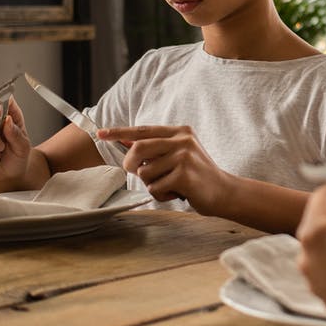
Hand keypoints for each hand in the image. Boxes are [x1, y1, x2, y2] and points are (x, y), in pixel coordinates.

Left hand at [96, 125, 231, 209]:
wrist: (224, 192)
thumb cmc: (198, 175)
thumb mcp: (180, 155)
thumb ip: (157, 148)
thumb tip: (127, 143)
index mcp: (180, 132)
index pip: (143, 130)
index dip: (119, 132)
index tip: (101, 133)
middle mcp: (182, 140)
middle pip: (138, 149)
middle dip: (131, 165)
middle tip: (139, 173)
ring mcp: (184, 157)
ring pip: (145, 172)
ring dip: (151, 184)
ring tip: (170, 185)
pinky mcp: (184, 175)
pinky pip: (155, 188)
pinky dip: (161, 195)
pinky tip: (177, 192)